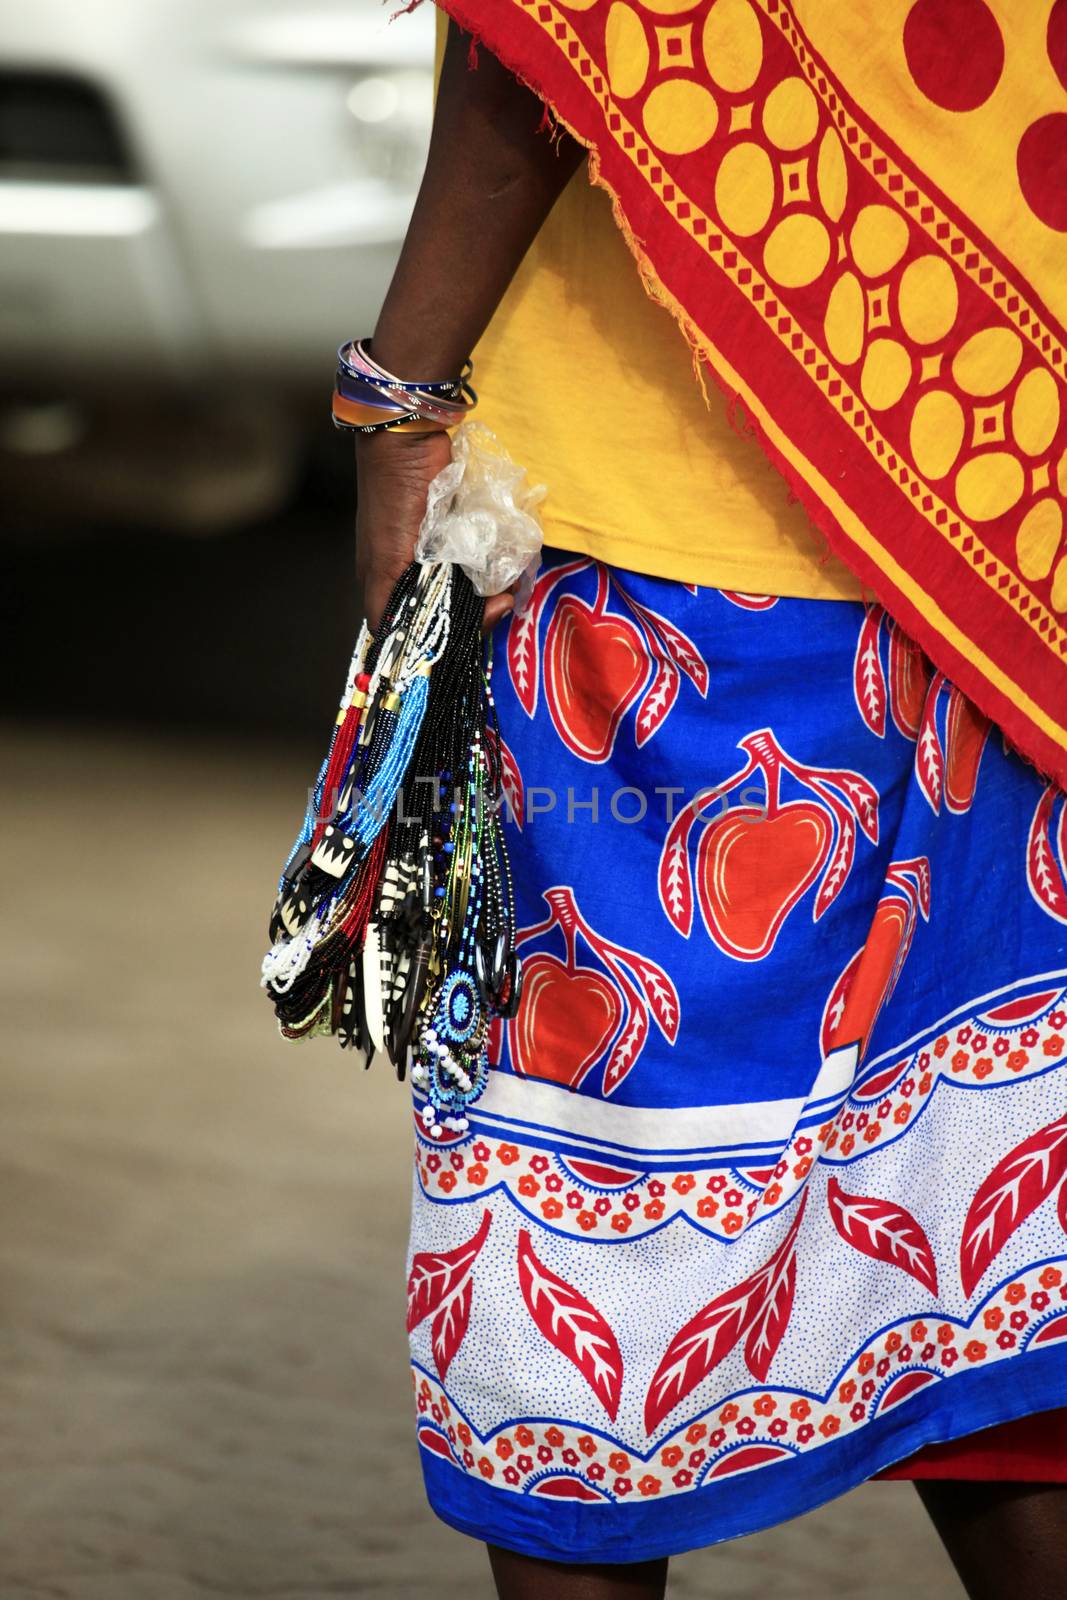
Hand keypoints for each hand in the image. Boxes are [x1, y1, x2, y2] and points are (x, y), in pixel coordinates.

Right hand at [354, 428, 514, 634]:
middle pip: (451, 612)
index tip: (471, 631)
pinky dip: (496, 561)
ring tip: (510, 580)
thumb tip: (403, 647)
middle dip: (478, 612)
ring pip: (471, 586)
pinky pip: (482, 557)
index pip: (418, 633)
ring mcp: (440, 552)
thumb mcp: (386, 561)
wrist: (410, 442)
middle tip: (501, 600)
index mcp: (390, 587)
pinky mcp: (460, 531)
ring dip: (492, 587)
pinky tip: (509, 560)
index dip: (443, 642)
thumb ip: (392, 605)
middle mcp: (415, 574)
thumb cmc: (392, 500)